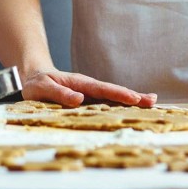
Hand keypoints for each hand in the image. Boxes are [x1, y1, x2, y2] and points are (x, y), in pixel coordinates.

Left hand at [20, 69, 156, 107]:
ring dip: (131, 100)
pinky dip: (121, 105)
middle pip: (113, 91)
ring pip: (113, 97)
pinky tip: (134, 109)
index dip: (118, 94)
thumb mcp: (42, 88)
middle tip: (153, 101)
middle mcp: (88, 87)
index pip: (101, 89)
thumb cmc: (37, 84)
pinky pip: (107, 103)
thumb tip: (79, 99)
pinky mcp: (89, 100)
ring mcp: (90, 94)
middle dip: (132, 95)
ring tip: (152, 103)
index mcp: (79, 83)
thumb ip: (58, 93)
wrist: (34, 78)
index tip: (134, 98)